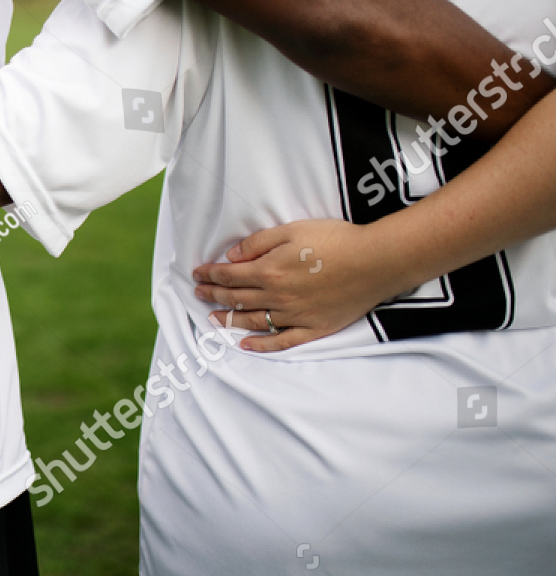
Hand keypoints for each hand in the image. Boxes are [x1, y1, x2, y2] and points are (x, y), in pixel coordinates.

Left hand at [191, 219, 401, 351]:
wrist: (376, 261)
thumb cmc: (336, 240)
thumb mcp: (291, 230)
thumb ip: (257, 243)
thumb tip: (232, 257)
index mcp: (269, 271)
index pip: (229, 276)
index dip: (210, 275)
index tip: (197, 274)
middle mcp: (277, 297)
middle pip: (236, 298)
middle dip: (212, 295)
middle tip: (198, 293)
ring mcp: (295, 316)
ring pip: (252, 320)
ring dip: (228, 319)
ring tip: (211, 317)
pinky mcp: (314, 328)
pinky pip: (281, 341)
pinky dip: (261, 345)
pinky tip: (245, 344)